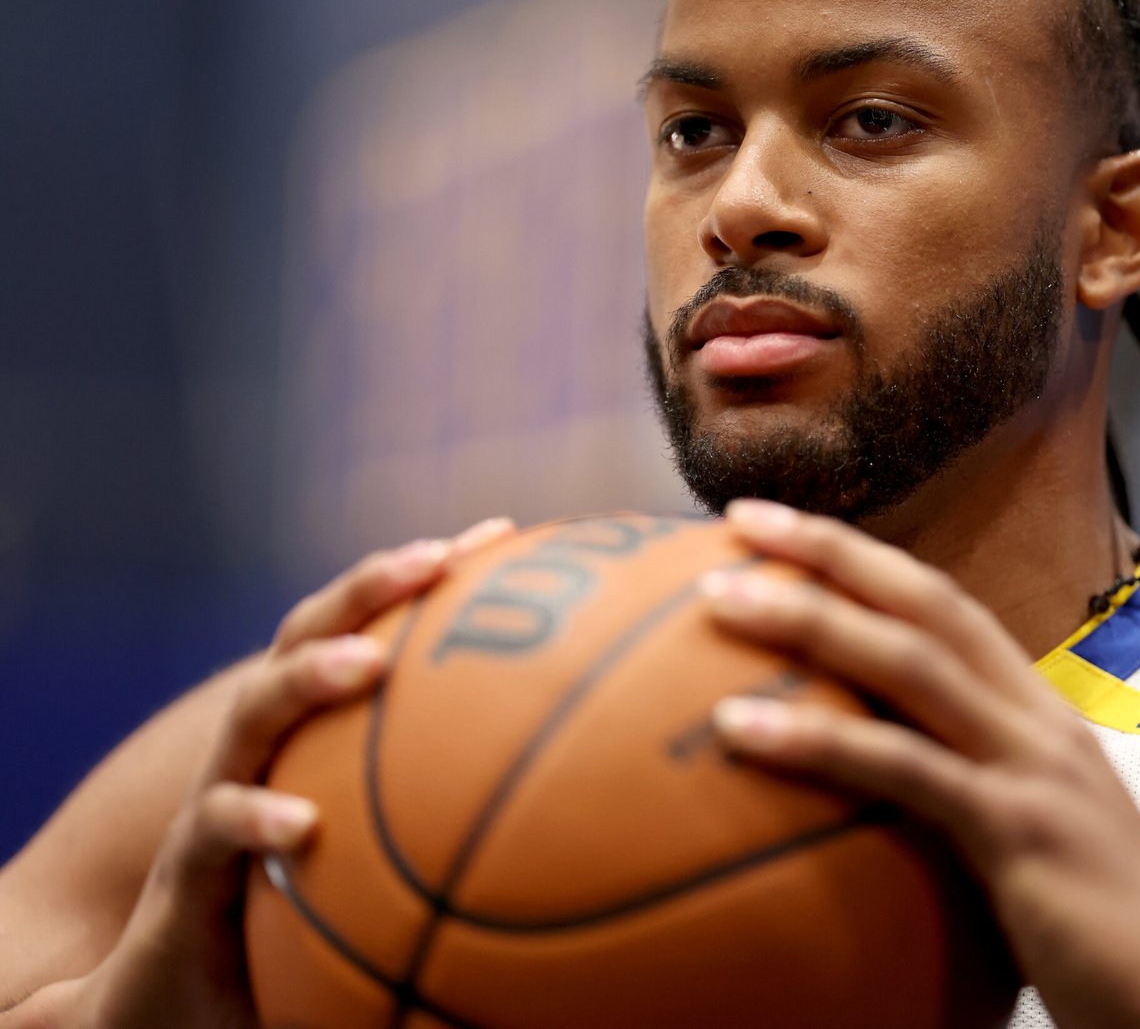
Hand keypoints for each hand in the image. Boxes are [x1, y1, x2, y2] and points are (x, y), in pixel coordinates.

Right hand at [28, 519, 513, 1028]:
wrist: (186, 1003)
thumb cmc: (298, 921)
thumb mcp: (386, 857)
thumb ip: (457, 817)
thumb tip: (577, 806)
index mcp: (314, 733)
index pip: (368, 629)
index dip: (423, 579)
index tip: (500, 534)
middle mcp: (265, 748)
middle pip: (305, 637)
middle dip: (368, 587)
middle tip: (435, 558)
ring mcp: (217, 797)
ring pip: (253, 714)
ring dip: (307, 677)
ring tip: (368, 662)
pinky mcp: (186, 872)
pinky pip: (213, 834)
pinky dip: (252, 818)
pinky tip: (299, 824)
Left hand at [704, 501, 1139, 1028]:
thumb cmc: (1099, 923)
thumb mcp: (1028, 833)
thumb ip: (958, 792)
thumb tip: (864, 787)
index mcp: (1037, 711)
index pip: (946, 606)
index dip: (866, 560)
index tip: (786, 530)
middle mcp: (1035, 718)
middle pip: (925, 604)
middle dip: (830, 552)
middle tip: (738, 526)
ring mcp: (1030, 766)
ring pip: (909, 664)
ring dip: (808, 619)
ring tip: (720, 600)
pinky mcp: (1016, 828)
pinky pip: (901, 768)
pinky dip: (817, 738)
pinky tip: (737, 728)